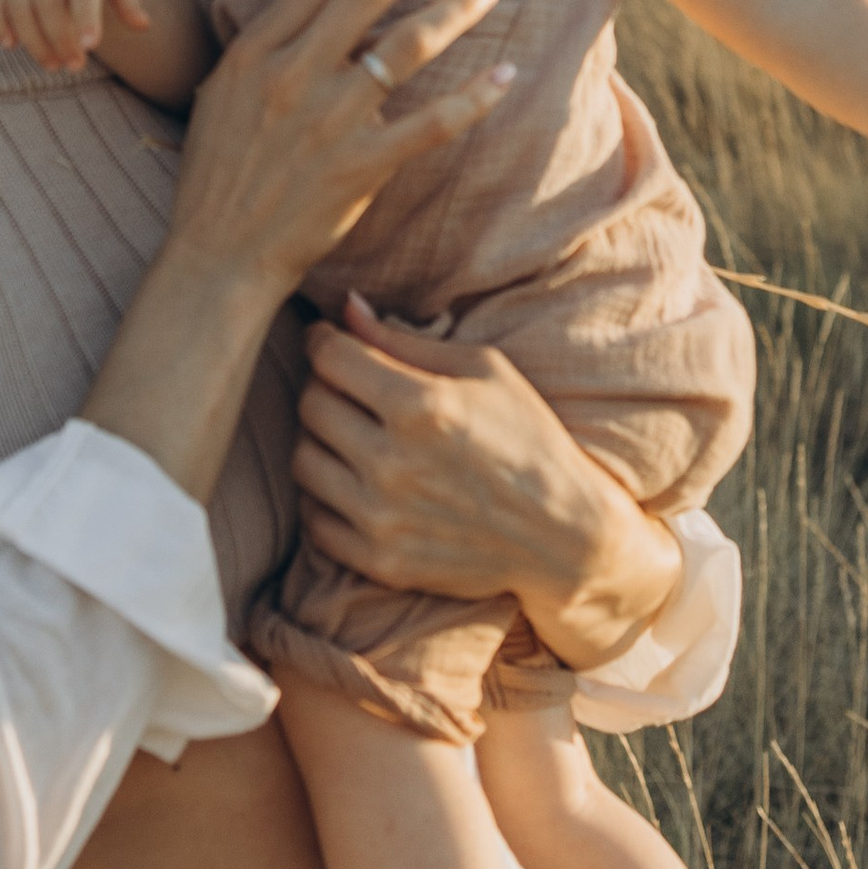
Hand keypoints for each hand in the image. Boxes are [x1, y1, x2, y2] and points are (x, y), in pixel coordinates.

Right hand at [163, 0, 514, 303]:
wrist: (216, 257)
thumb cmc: (219, 175)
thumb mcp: (227, 94)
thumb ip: (271, 46)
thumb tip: (328, 5)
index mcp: (255, 50)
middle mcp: (291, 75)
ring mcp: (327, 121)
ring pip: (407, 44)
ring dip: (457, 4)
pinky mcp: (359, 167)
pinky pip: (431, 122)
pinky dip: (474, 96)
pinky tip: (506, 73)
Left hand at [291, 298, 682, 667]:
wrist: (564, 534)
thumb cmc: (529, 437)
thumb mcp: (484, 370)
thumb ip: (405, 339)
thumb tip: (346, 308)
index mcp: (421, 405)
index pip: (329, 357)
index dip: (323, 340)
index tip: (331, 341)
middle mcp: (392, 462)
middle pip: (311, 405)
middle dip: (325, 386)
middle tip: (350, 387)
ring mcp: (382, 517)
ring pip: (303, 461)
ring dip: (321, 440)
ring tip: (354, 434)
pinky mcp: (380, 561)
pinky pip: (314, 519)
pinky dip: (325, 497)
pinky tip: (356, 482)